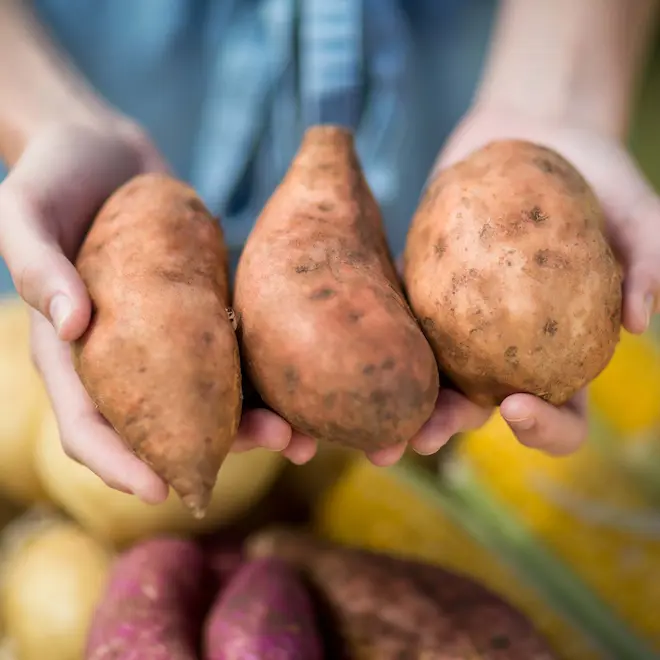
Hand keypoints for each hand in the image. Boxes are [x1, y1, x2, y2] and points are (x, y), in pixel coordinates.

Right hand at [0, 120, 304, 502]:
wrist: (104, 151)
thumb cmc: (54, 177)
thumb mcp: (23, 211)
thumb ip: (37, 264)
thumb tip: (71, 325)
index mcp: (70, 351)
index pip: (87, 426)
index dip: (119, 464)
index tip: (161, 491)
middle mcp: (121, 357)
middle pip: (163, 426)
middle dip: (216, 450)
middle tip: (274, 446)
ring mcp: (166, 339)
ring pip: (209, 400)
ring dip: (256, 423)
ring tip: (303, 434)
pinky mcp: (201, 311)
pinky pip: (233, 355)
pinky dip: (265, 378)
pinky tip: (304, 387)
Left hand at [395, 105, 659, 461]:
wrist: (534, 130)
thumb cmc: (595, 174)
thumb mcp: (637, 209)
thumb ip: (649, 258)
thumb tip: (639, 323)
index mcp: (561, 349)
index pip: (561, 410)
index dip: (546, 428)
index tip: (518, 406)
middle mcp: (505, 345)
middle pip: (479, 405)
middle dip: (449, 426)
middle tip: (423, 435)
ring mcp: (458, 319)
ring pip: (429, 373)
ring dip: (402, 401)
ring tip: (376, 413)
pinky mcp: (421, 284)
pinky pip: (398, 315)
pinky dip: (377, 335)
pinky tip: (349, 347)